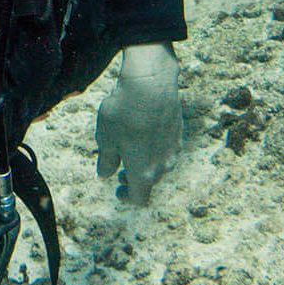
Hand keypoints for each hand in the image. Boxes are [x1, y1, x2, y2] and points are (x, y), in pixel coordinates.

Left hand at [95, 42, 181, 204]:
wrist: (151, 86)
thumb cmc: (124, 114)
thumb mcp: (106, 138)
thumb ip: (107, 160)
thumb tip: (105, 174)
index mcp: (144, 173)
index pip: (139, 198)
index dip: (127, 197)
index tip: (118, 190)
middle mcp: (163, 166)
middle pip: (150, 181)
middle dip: (135, 179)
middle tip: (121, 172)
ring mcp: (174, 150)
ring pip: (159, 165)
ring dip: (146, 164)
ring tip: (130, 151)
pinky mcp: (179, 133)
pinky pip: (166, 149)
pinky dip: (154, 149)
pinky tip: (143, 134)